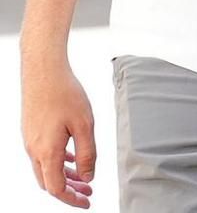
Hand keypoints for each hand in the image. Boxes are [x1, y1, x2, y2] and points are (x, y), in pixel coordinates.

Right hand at [21, 53, 95, 207]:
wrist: (43, 72)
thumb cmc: (65, 94)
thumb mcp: (85, 125)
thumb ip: (87, 154)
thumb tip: (88, 177)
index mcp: (47, 152)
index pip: (56, 188)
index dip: (71, 199)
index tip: (87, 202)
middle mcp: (35, 150)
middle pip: (49, 182)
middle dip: (69, 191)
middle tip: (89, 193)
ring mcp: (31, 141)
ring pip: (46, 169)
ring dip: (65, 177)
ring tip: (85, 179)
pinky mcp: (32, 132)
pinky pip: (44, 155)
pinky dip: (59, 162)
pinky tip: (73, 159)